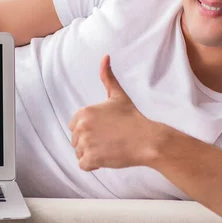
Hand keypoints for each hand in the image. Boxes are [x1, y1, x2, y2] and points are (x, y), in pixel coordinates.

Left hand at [68, 55, 160, 171]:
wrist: (146, 139)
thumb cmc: (133, 118)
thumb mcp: (118, 96)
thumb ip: (107, 77)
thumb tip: (105, 57)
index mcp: (84, 112)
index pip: (74, 126)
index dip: (89, 130)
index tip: (104, 131)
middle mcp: (82, 127)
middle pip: (76, 140)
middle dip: (89, 143)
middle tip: (108, 140)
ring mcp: (85, 143)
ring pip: (79, 153)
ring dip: (91, 154)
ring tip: (109, 148)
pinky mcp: (91, 158)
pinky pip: (83, 165)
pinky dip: (93, 165)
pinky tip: (106, 157)